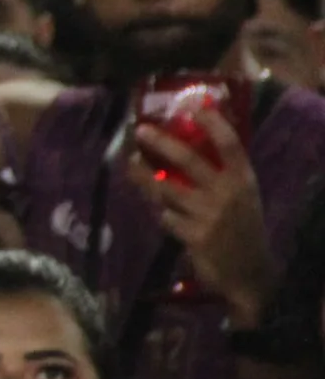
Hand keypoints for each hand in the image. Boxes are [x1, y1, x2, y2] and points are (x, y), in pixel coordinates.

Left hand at [132, 112, 276, 322]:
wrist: (248, 273)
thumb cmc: (241, 230)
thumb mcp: (242, 198)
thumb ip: (222, 177)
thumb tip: (185, 152)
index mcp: (243, 180)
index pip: (230, 145)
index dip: (213, 123)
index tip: (194, 105)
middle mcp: (227, 193)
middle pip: (189, 160)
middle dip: (162, 143)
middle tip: (140, 130)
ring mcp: (209, 214)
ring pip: (166, 189)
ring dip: (144, 177)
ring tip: (130, 165)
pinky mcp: (193, 235)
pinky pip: (165, 217)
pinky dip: (160, 214)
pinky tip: (159, 213)